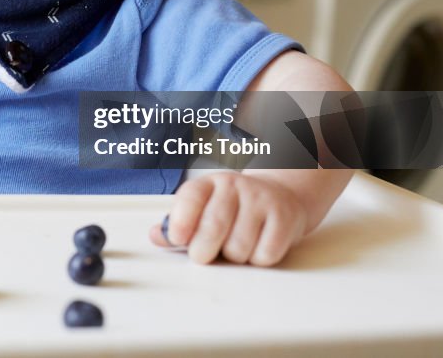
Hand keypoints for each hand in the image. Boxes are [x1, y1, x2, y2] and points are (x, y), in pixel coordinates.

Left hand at [149, 172, 307, 266]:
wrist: (281, 195)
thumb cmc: (234, 206)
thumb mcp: (204, 206)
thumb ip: (178, 223)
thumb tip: (157, 236)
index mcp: (210, 183)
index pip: (191, 196)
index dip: (180, 221)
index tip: (176, 238)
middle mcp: (236, 187)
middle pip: (213, 226)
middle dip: (202, 250)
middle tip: (202, 255)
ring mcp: (262, 201)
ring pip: (239, 247)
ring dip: (233, 257)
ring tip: (234, 246)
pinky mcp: (285, 219)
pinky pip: (265, 255)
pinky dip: (257, 260)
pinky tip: (256, 247)